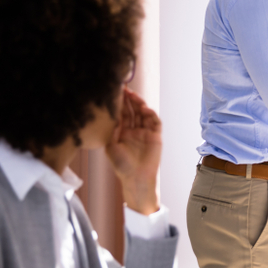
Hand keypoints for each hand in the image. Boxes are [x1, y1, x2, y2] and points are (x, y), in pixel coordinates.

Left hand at [106, 89, 161, 214]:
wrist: (136, 178)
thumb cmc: (121, 165)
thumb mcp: (111, 146)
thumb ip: (112, 130)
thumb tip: (112, 114)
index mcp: (123, 132)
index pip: (123, 113)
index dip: (120, 103)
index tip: (115, 92)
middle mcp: (135, 130)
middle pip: (133, 111)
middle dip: (129, 99)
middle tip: (124, 88)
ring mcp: (146, 132)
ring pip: (144, 114)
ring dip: (140, 104)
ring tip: (133, 95)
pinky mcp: (156, 136)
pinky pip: (155, 122)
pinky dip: (151, 114)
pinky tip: (144, 109)